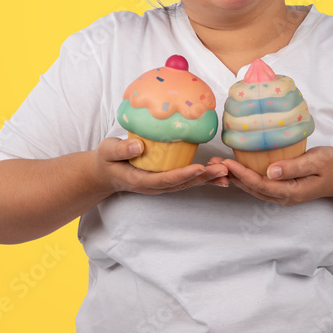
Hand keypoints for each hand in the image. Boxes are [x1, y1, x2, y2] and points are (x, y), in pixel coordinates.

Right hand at [95, 137, 227, 194]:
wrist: (104, 173)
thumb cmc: (106, 159)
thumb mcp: (107, 151)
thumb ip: (121, 149)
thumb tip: (139, 146)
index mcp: (141, 180)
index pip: (165, 179)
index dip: (183, 175)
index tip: (199, 168)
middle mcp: (155, 186)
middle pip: (182, 184)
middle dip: (204, 178)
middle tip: (224, 170)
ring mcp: (162, 185)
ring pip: (187, 184)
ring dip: (208, 179)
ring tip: (227, 173)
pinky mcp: (166, 179)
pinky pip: (186, 179)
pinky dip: (203, 177)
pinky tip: (219, 174)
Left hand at [220, 146, 332, 205]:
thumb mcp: (318, 161)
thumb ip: (295, 166)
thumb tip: (271, 170)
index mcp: (291, 192)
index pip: (260, 184)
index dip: (241, 174)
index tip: (226, 163)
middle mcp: (284, 196)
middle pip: (252, 188)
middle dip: (231, 176)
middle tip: (212, 164)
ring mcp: (283, 194)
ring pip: (253, 188)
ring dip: (235, 177)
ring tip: (217, 165)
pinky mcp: (283, 188)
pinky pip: (259, 184)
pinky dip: (244, 177)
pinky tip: (234, 168)